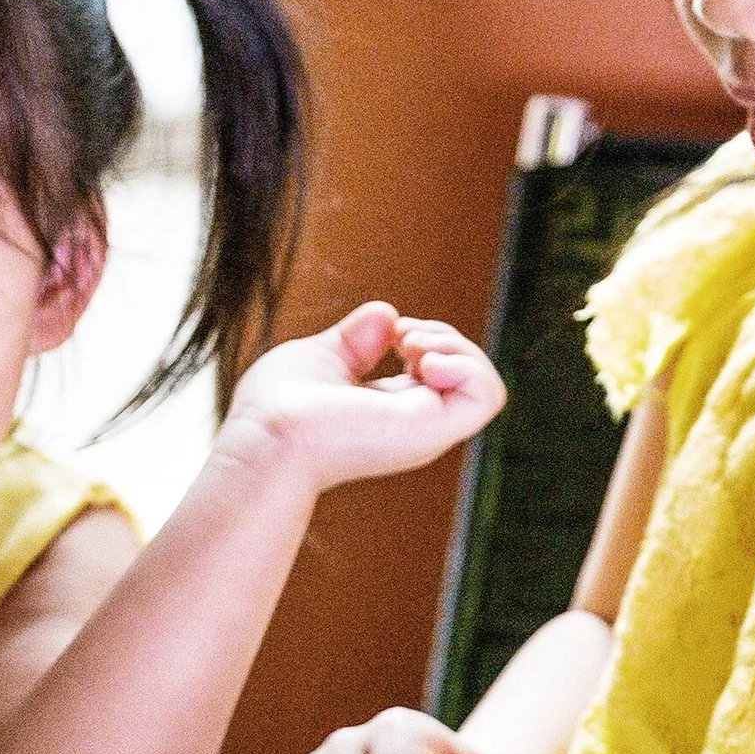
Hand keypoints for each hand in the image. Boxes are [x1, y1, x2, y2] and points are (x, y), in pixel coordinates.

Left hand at [218, 302, 503, 495]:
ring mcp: (425, 430)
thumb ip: (356, 341)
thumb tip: (388, 315)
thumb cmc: (277, 407)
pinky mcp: (432, 431)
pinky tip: (423, 360)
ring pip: (484, 384)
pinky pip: (487, 395)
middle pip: (463, 372)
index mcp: (388, 411)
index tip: (391, 330)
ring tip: (413, 346)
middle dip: (443, 336)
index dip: (426, 336)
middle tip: (401, 337)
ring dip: (457, 347)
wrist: (267, 438)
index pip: (436, 372)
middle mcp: (412, 424)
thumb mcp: (323, 357)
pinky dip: (466, 363)